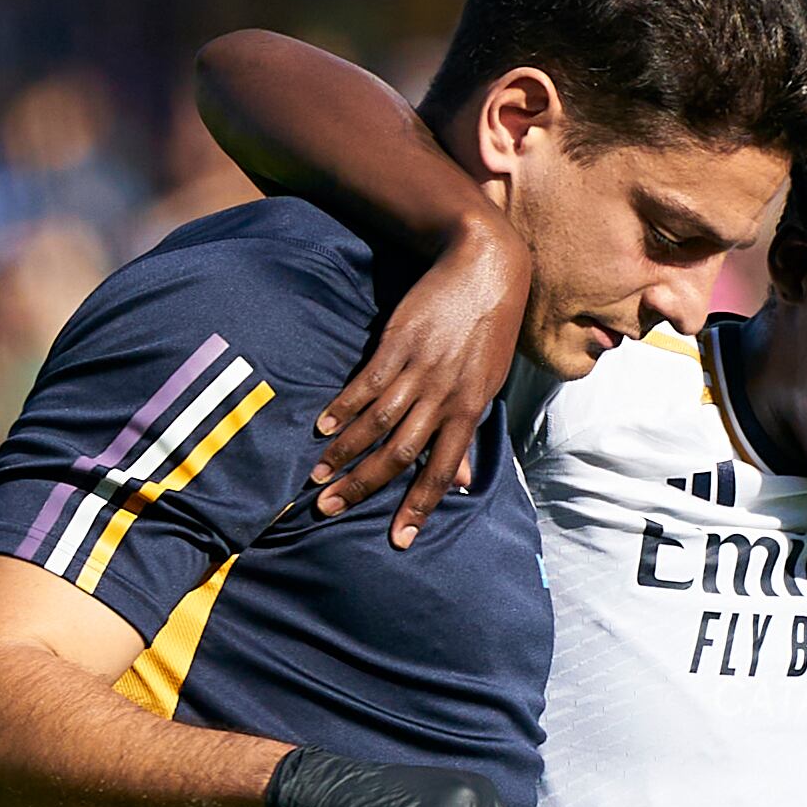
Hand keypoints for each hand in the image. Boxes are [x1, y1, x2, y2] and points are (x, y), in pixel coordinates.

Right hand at [313, 210, 526, 547]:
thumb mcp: (488, 384)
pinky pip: (365, 384)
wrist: (484, 268)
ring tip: (318, 474)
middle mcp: (445, 396)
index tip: (398, 539)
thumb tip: (462, 481)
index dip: (419, 505)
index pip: (442, 470)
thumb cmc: (489, 330)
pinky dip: (343, 407)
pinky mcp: (397, 343)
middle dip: (364, 486)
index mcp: (470, 410)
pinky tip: (322, 426)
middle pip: (399, 454)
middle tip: (329, 509)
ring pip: (377, 423)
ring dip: (344, 452)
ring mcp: (419, 370)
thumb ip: (466, 432)